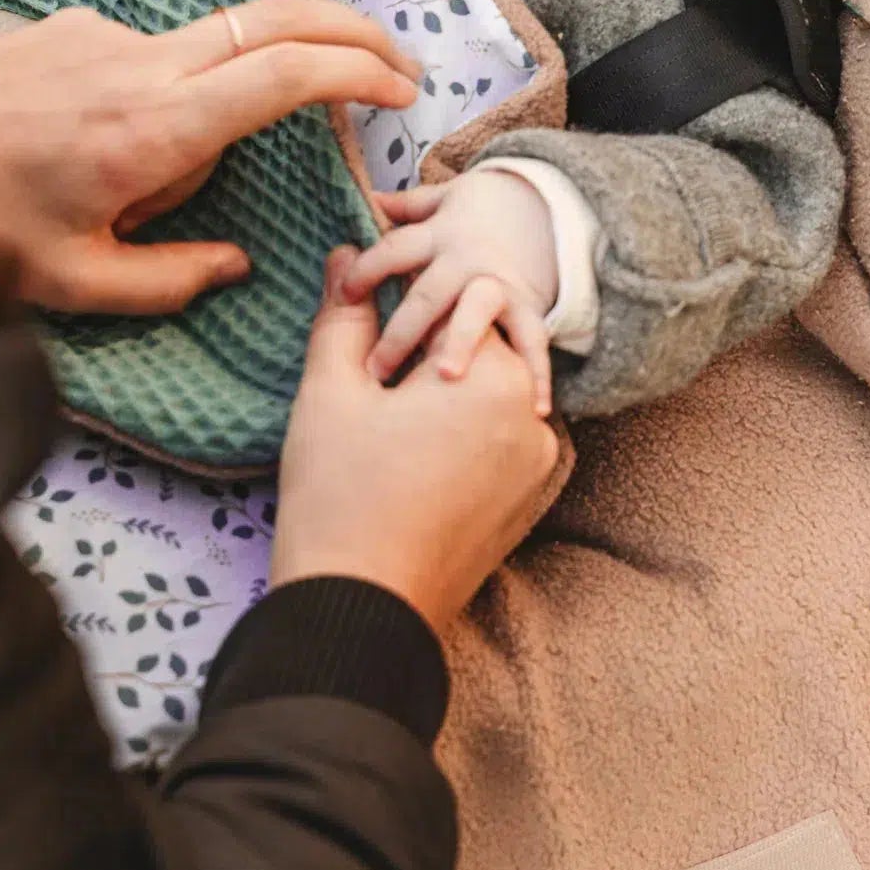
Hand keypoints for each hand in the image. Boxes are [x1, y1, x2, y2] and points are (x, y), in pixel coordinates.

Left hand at [0, 0, 420, 316]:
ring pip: (218, 42)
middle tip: (397, 66)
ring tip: (188, 170)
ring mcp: (112, 36)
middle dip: (352, 31)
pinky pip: (159, 53)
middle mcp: (144, 66)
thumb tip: (237, 265)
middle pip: (278, 17)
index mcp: (154, 131)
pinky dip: (175, 91)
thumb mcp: (71, 285)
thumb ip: (170, 280)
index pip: (285, 73)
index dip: (357, 71)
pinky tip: (119, 150)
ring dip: (250, 79)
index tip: (400, 90)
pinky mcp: (82, 27)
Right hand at [272, 246, 562, 631]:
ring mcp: (538, 466)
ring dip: (445, 399)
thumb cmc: (341, 497)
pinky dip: (462, 440)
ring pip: (488, 400)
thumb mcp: (331, 392)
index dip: (402, 313)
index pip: (454, 305)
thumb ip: (343, 315)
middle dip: (426, 356)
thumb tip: (344, 254)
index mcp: (495, 375)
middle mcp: (534, 416)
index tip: (367, 335)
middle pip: (477, 352)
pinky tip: (412, 462)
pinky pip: (498, 445)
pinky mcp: (527, 505)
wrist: (357, 614)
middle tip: (370, 387)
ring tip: (387, 429)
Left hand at [343, 172, 557, 414]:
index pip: (396, 250)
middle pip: (429, 292)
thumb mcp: (442, 202)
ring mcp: (497, 285)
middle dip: (403, 330)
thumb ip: (404, 208)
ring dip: (461, 343)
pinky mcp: (527, 308)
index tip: (344, 294)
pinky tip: (535, 409)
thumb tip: (364, 200)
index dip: (368, 269)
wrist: (544, 210)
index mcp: (438, 236)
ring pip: (476, 314)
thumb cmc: (478, 215)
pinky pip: (532, 342)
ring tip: (446, 378)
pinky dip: (537, 375)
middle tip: (376, 370)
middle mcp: (465, 261)